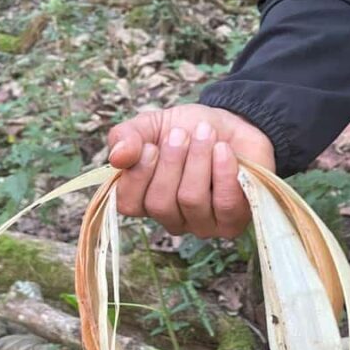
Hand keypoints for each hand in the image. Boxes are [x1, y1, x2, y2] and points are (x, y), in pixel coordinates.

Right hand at [107, 104, 275, 238]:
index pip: (128, 204)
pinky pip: (224, 203)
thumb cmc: (189, 130)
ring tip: (206, 133)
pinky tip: (224, 150)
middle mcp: (172, 219)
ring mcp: (202, 225)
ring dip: (198, 160)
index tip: (151, 146)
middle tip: (181, 133)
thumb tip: (116, 157)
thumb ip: (127, 137)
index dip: (138, 175)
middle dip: (171, 162)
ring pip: (191, 200)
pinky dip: (223, 171)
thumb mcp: (151, 125)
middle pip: (160, 204)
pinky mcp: (233, 221)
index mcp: (145, 200)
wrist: (234, 124)